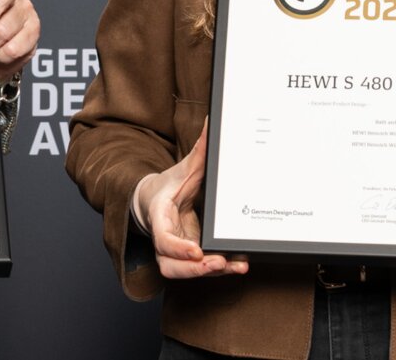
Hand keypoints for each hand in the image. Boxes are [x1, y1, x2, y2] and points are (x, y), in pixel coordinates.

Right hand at [129, 127, 247, 279]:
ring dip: (207, 273)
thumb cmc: (170, 187)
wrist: (156, 201)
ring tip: (234, 265)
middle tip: (217, 262)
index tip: (196, 250)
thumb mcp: (183, 168)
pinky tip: (239, 264)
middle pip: (170, 266)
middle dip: (194, 269)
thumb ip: (199, 150)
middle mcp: (164, 239)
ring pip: (182, 273)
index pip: (163, 238)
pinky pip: (199, 268)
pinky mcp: (189, 257)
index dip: (177, 247)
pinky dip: (219, 270)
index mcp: (160, 216)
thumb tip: (212, 122)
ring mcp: (175, 251)